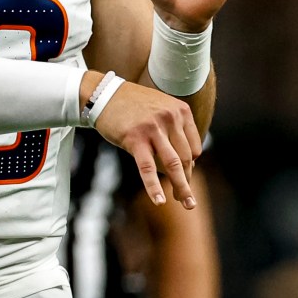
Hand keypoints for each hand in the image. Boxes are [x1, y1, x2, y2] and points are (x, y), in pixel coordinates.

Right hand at [92, 77, 200, 206]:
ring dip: (182, 187)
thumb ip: (174, 130)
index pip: (194, 147)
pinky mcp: (135, 139)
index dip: (191, 166)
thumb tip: (187, 163)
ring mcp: (153, 128)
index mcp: (181, 111)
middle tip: (188, 199)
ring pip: (173, 164)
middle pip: (186, 157)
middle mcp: (170, 118)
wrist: (103, 94)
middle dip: (187, 180)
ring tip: (186, 204)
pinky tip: (159, 201)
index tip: (183, 177)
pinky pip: (147, 168)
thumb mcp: (160, 109)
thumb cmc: (132, 106)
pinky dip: (154, 186)